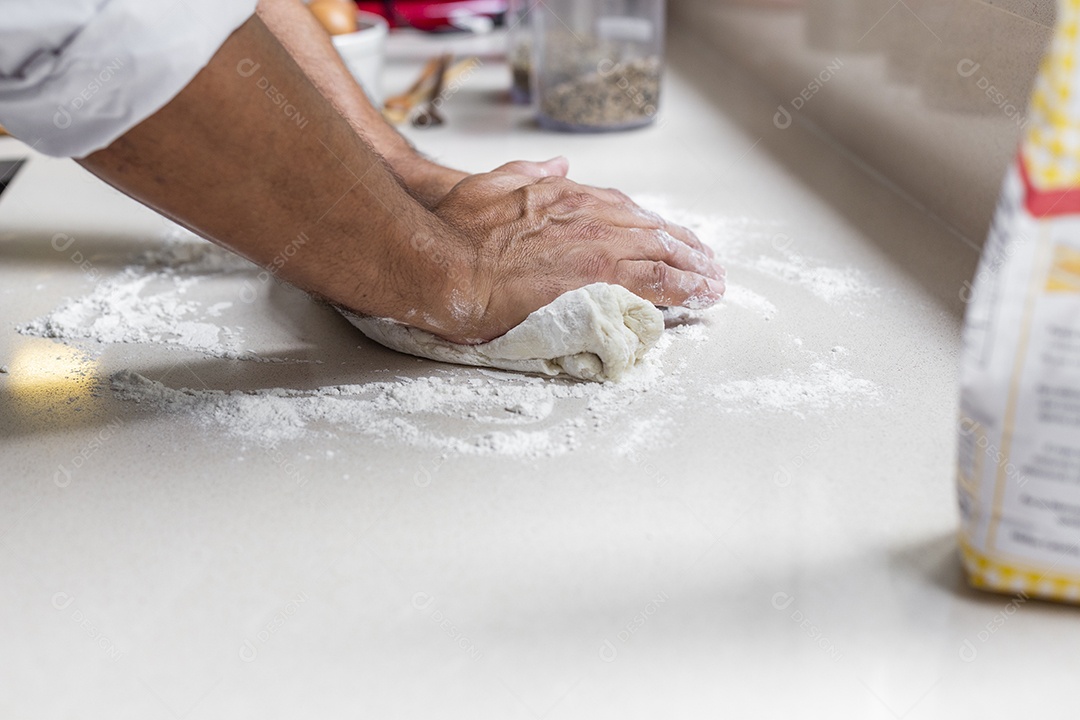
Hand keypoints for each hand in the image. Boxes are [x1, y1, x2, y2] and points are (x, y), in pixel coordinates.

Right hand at [424, 158, 725, 343]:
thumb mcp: (490, 184)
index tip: (668, 237)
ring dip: (694, 268)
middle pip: (652, 230)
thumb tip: (557, 164)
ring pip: (663, 253)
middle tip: (706, 263)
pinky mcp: (601, 277)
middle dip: (684, 247)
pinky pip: (656, 282)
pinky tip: (701, 296)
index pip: (623, 210)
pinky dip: (685, 287)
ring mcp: (598, 245)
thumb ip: (528, 172)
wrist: (443, 262)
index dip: (651, 226)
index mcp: (564, 194)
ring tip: (713, 282)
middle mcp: (589, 215)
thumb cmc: (453, 231)